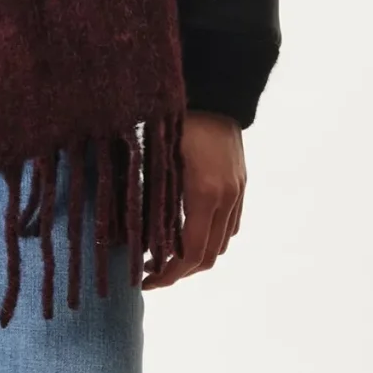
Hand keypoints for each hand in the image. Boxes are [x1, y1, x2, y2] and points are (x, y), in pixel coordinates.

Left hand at [142, 112, 244, 286]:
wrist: (213, 92)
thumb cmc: (174, 122)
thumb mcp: (153, 162)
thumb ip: (148, 201)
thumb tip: (132, 239)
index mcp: (203, 194)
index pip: (189, 254)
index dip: (167, 274)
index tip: (143, 280)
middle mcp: (226, 197)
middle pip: (208, 256)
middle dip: (179, 273)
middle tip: (150, 275)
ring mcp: (237, 192)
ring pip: (221, 244)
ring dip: (195, 258)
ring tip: (166, 258)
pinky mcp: (240, 185)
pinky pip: (230, 226)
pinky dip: (210, 239)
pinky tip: (187, 235)